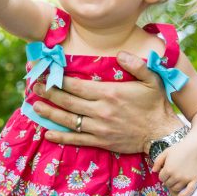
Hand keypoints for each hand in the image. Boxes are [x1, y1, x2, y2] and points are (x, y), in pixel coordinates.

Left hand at [32, 51, 180, 153]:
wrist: (161, 133)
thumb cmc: (156, 104)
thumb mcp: (152, 79)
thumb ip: (136, 64)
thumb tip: (120, 54)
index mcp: (110, 93)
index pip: (77, 86)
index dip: (59, 80)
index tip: (47, 74)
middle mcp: (101, 111)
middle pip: (68, 101)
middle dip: (49, 93)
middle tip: (35, 87)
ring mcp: (99, 128)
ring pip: (69, 120)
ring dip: (50, 113)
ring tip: (35, 107)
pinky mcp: (101, 141)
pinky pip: (77, 139)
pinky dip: (61, 137)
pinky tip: (48, 133)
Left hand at [152, 141, 196, 195]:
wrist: (195, 147)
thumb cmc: (180, 148)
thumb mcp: (166, 152)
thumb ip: (158, 161)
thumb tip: (153, 171)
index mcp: (168, 169)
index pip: (161, 178)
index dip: (163, 175)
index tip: (167, 171)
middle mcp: (176, 176)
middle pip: (168, 184)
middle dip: (168, 180)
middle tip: (172, 174)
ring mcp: (185, 179)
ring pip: (176, 188)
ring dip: (174, 185)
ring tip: (177, 179)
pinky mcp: (194, 180)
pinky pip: (188, 192)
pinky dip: (184, 195)